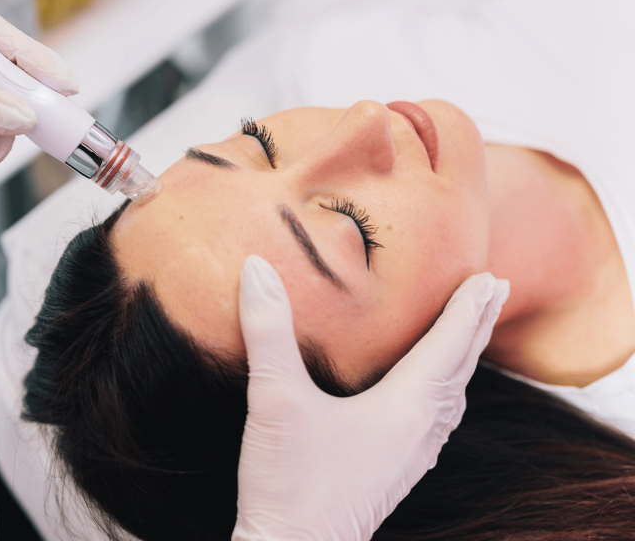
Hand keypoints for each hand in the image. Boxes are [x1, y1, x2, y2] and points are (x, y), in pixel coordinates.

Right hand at [231, 256, 508, 540]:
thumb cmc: (291, 482)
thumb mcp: (276, 399)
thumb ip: (268, 331)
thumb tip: (256, 269)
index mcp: (406, 408)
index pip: (447, 346)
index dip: (467, 309)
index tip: (489, 278)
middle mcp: (419, 431)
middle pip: (460, 369)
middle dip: (477, 327)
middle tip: (495, 291)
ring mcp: (410, 457)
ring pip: (452, 399)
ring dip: (464, 362)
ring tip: (470, 338)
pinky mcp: (393, 474)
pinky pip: (436, 423)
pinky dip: (446, 396)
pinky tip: (431, 402)